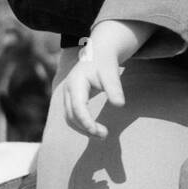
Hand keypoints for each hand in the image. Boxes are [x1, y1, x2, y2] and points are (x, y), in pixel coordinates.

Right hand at [61, 20, 142, 137]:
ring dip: (84, 129)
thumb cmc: (105, 62)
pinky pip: (73, 116)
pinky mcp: (71, 99)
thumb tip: (119, 105)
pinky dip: (82, 125)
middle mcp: (68, 90)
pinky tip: (95, 129)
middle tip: (105, 135)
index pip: (78, 107)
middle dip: (86, 128)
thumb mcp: (111, 72)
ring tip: (102, 135)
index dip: (86, 121)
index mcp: (76, 83)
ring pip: (70, 118)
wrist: (98, 53)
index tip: (98, 132)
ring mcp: (67, 95)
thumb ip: (114, 87)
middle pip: (71, 116)